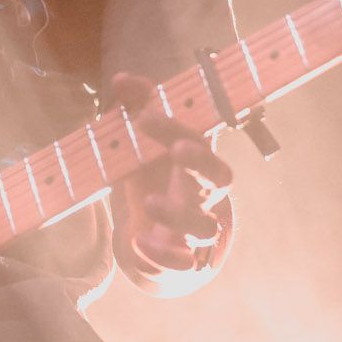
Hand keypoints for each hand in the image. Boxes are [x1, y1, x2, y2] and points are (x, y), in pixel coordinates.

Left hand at [110, 72, 235, 284]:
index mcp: (197, 161)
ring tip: (148, 202)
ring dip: (179, 214)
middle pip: (220, 178)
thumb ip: (137, 105)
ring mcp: (197, 227)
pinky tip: (140, 243)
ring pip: (205, 227)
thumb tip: (121, 78)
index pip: (198, 139)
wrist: (156, 230)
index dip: (175, 127)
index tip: (144, 116)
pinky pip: (185, 263)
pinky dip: (166, 256)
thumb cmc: (154, 176)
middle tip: (176, 150)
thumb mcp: (144, 142)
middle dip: (200, 163)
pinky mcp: (184, 257)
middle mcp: (204, 193)